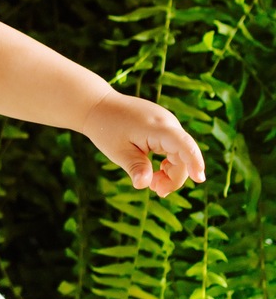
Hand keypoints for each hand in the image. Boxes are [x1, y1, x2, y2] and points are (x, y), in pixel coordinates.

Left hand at [82, 90, 205, 197]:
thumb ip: (136, 168)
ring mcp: (167, 124)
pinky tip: (156, 173)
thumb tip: (144, 185)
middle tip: (157, 192)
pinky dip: (168, 164)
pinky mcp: (164, 128)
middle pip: (183, 156)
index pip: (183, 144)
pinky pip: (174, 149)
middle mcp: (168, 123)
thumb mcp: (118, 152)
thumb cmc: (107, 128)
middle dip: (174, 177)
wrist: (99, 106)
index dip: (194, 161)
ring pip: (180, 154)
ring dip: (170, 172)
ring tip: (153, 185)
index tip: (199, 179)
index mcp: (157, 127)